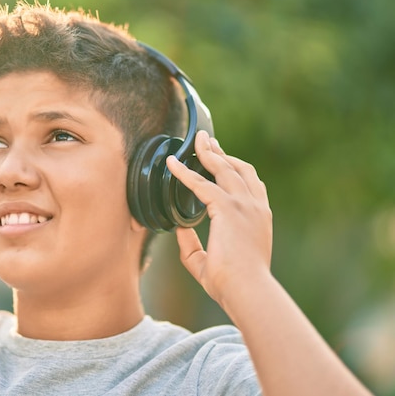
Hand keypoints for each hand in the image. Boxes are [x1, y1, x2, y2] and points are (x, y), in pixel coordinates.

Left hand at [166, 131, 272, 306]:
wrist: (247, 290)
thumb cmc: (233, 284)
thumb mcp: (208, 262)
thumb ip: (192, 245)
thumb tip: (177, 229)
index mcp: (258, 218)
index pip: (250, 185)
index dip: (235, 169)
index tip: (222, 159)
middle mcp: (254, 207)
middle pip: (238, 169)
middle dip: (221, 153)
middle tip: (207, 141)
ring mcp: (243, 205)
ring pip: (223, 169)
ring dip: (208, 152)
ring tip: (196, 139)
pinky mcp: (227, 208)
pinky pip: (200, 183)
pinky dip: (184, 172)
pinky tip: (172, 164)